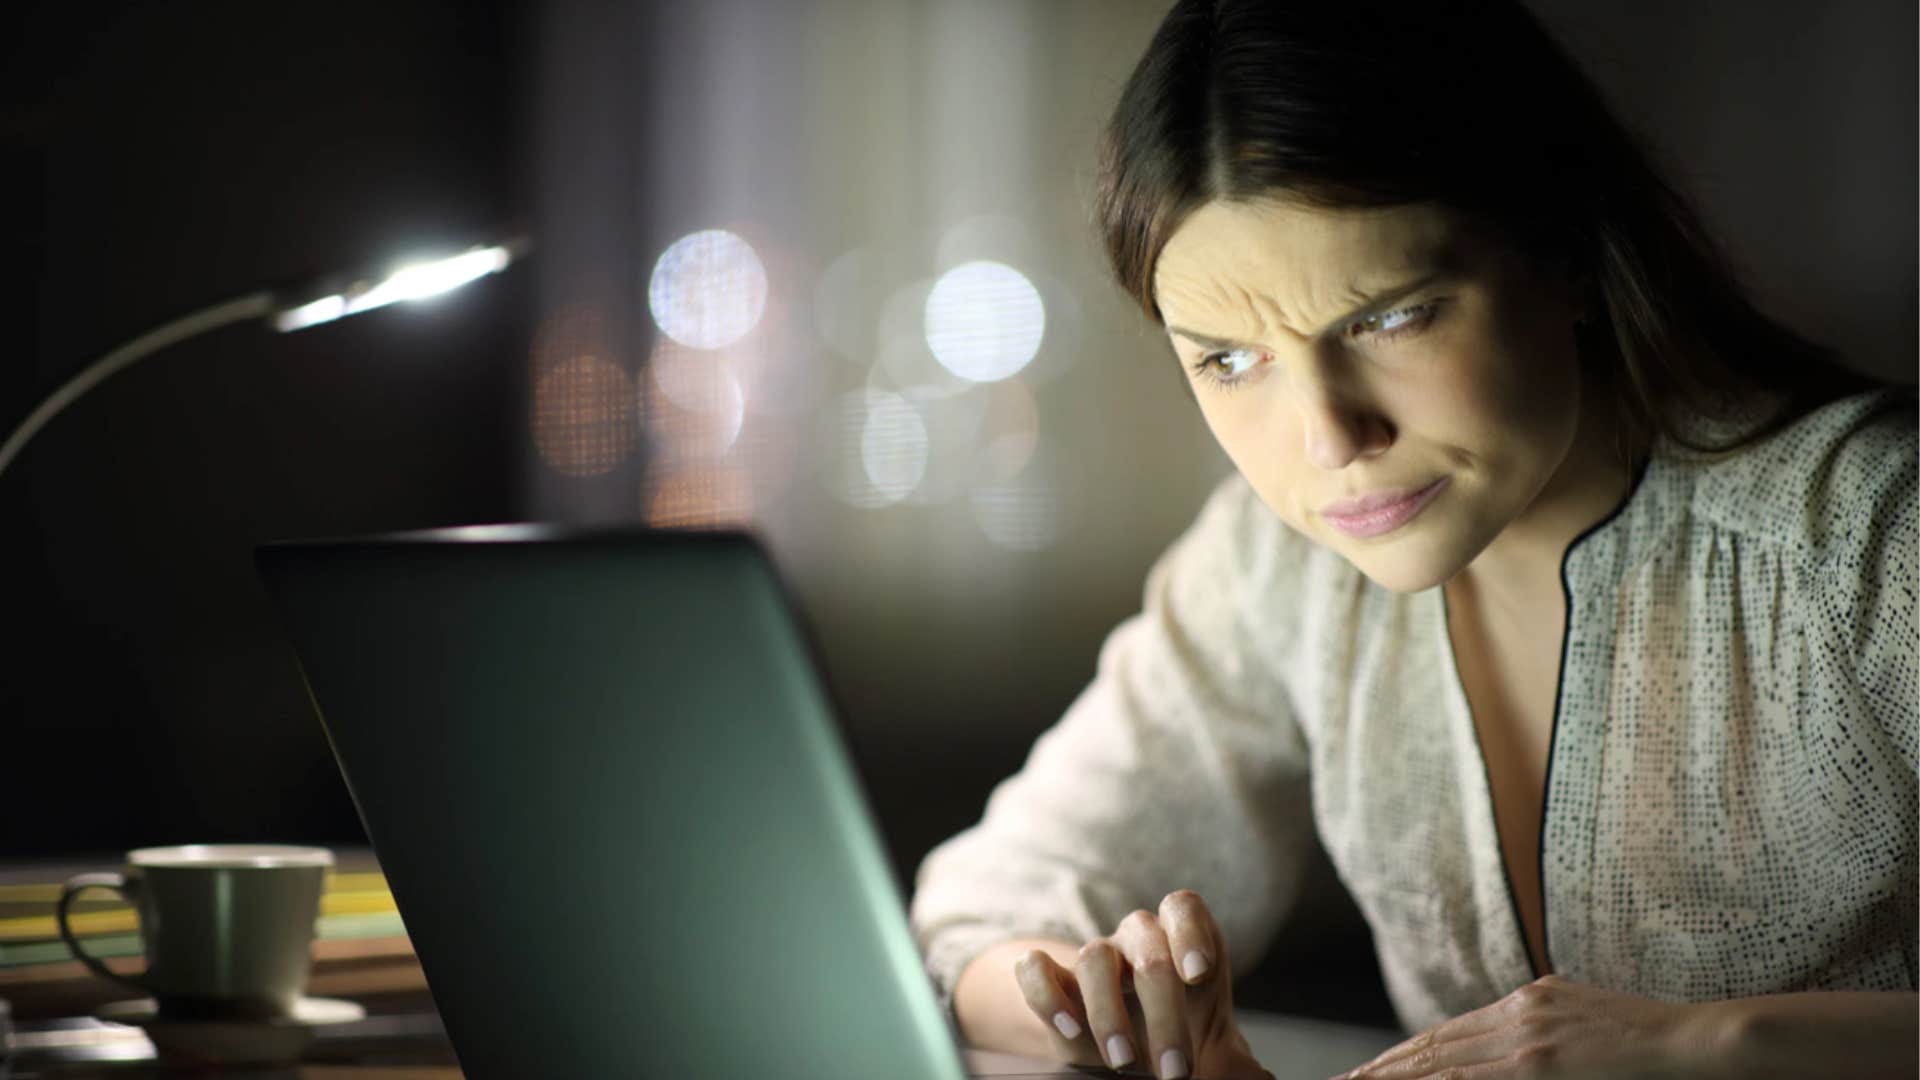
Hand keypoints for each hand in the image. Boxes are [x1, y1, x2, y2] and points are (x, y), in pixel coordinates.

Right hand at [1012, 889, 1273, 1079]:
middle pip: (1147, 945)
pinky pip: (1036, 968)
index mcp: (1182, 943)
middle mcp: (1138, 941)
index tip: (1198, 976)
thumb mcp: (1215, 1053)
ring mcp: (1095, 959)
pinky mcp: (1055, 983)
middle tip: (1175, 1069)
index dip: (1190, 933)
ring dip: (1108, 1011)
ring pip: (1093, 956)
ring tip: (1123, 1061)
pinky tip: (1068, 1030)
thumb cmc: (1183, 1044)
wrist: (1132, 1055)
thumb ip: (1235, 1063)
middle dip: (1163, 1010)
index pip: (1182, 907)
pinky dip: (1047, 995)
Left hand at [1337, 974, 1706, 1079]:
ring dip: (1394, 1077)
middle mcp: (1521, 1010)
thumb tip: (1530, 1055)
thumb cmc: (1659, 1041)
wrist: (1700, 1039)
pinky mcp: (1540, 1062)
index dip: (1410, 1051)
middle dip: (1387, 1065)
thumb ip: (1553, 1033)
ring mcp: (1528, 1035)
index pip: (1454, 1030)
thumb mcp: (1592, 1024)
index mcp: (1531, 999)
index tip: (1375, 1066)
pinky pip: (1471, 1078)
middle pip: (1437, 1042)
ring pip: (1442, 1059)